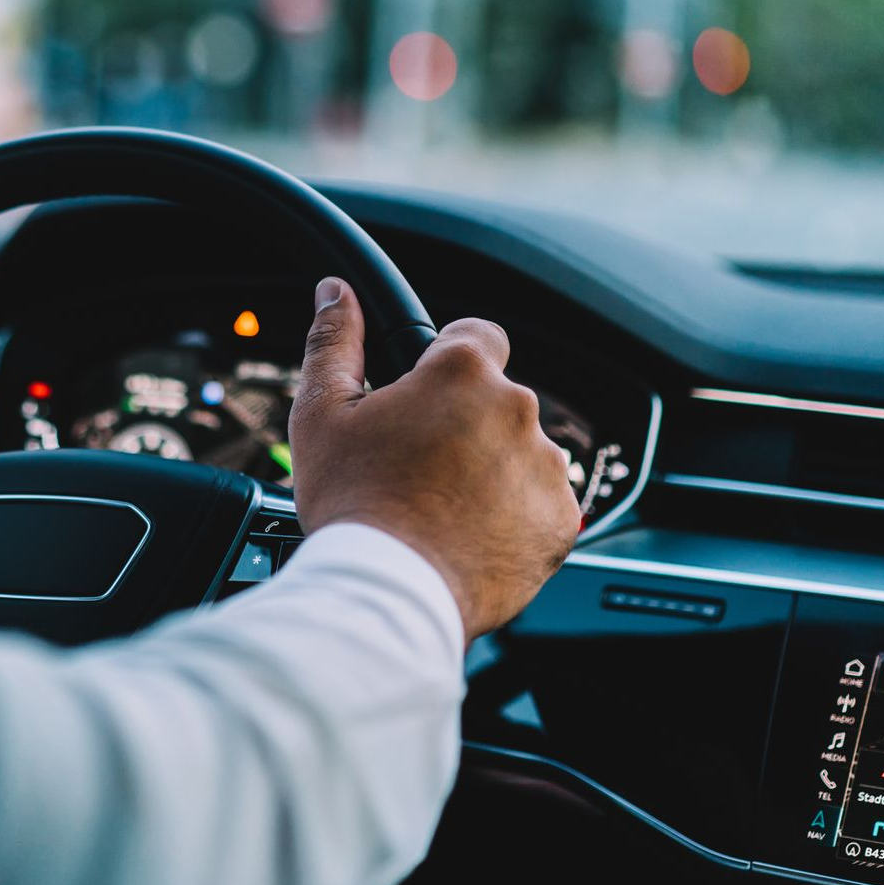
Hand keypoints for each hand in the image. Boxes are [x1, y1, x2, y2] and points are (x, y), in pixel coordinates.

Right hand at [289, 277, 580, 639]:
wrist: (390, 593)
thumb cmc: (353, 504)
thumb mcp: (323, 413)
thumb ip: (335, 341)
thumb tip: (335, 291)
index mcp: (463, 372)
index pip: (477, 335)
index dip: (449, 360)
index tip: (429, 393)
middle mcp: (516, 410)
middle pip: (497, 399)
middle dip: (466, 423)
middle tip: (418, 465)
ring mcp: (545, 467)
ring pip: (520, 452)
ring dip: (492, 468)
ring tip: (441, 507)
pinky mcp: (561, 521)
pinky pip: (540, 504)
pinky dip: (513, 515)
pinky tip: (469, 534)